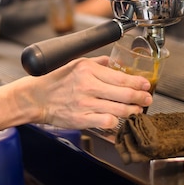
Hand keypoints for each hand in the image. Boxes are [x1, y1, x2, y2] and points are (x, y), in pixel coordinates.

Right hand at [29, 56, 152, 128]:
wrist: (36, 98)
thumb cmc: (56, 81)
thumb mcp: (76, 63)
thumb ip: (98, 62)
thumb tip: (114, 61)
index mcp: (87, 69)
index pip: (120, 77)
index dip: (138, 82)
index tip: (146, 84)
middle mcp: (87, 85)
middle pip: (124, 94)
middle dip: (141, 97)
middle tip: (147, 99)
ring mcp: (85, 104)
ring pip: (119, 109)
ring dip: (133, 111)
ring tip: (137, 111)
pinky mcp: (81, 119)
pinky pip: (106, 123)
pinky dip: (116, 123)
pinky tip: (118, 121)